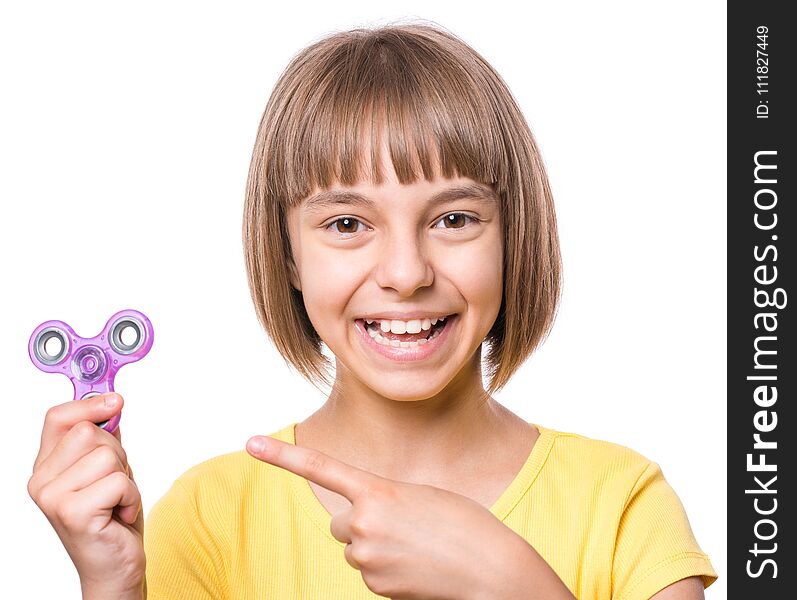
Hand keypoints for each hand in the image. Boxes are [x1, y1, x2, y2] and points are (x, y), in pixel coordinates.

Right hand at [28, 393, 145, 597]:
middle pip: (89, 432)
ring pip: (107, 456)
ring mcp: (53, 497)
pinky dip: (131, 496)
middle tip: (115, 482)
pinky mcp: (72, 513)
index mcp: (46, 466)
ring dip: (126, 477)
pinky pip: (119, 481)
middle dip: (116, 452)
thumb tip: (111, 402)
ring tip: (116, 500)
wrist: (114, 566)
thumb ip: (103, 438)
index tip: (116, 401)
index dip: (89, 404)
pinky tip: (119, 514)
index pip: (58, 417)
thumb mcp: (108, 469)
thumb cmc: (111, 518)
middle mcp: (41, 481)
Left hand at [246, 435, 531, 599]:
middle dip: (362, 524)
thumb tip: (361, 528)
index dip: (282, 456)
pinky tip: (418, 568)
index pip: (321, 468)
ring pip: (356, 550)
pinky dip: (389, 570)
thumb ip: (385, 502)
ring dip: (377, 548)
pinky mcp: (376, 587)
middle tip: (402, 527)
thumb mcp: (422, 497)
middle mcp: (363, 524)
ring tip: (418, 548)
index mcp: (377, 492)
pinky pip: (371, 573)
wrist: (492, 571)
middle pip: (342, 523)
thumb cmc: (465, 525)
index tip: (249, 442)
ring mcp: (367, 559)